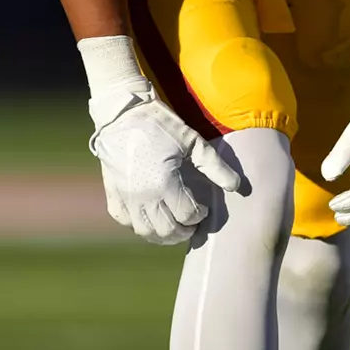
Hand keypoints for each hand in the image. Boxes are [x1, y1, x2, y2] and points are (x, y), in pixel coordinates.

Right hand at [88, 87, 242, 245]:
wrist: (123, 115)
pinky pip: (125, 221)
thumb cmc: (161, 125)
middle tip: (192, 224)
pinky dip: (139, 225)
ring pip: (144, 231)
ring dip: (162, 234)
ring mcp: (125, 198)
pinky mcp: (112, 194)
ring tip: (175, 226)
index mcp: (164, 184)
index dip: (199, 216)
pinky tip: (150, 217)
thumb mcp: (193, 142)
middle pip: (166, 231)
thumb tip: (237, 186)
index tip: (204, 210)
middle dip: (183, 231)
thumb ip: (215, 167)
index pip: (187, 216)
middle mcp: (142, 197)